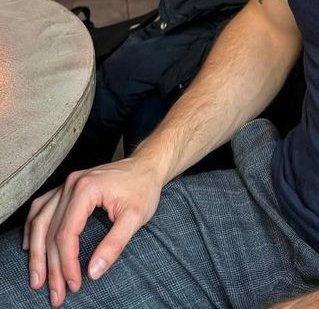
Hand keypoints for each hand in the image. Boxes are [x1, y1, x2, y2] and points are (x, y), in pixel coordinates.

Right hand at [23, 156, 162, 306]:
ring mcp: (67, 184)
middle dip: (51, 267)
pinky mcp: (67, 187)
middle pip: (51, 231)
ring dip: (36, 252)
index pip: (66, 234)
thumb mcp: (135, 218)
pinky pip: (41, 207)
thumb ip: (114, 245)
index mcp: (87, 189)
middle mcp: (71, 185)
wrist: (146, 165)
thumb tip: (93, 272)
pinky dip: (34, 228)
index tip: (74, 285)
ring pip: (40, 221)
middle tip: (55, 294)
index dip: (67, 263)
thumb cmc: (143, 189)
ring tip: (37, 278)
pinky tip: (31, 246)